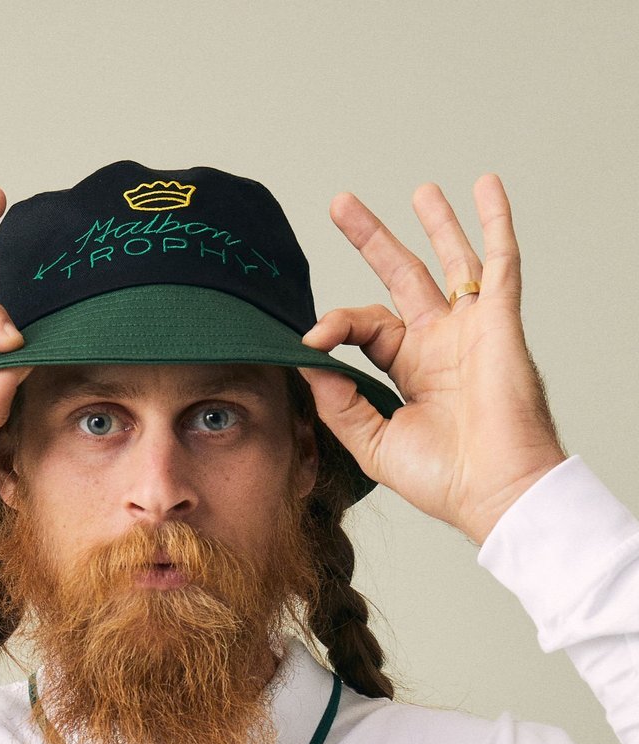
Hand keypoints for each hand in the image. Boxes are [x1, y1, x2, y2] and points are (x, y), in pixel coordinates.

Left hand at [301, 175, 566, 543]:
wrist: (494, 491)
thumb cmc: (444, 479)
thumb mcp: (373, 442)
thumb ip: (339, 403)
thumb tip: (306, 362)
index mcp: (410, 370)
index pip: (366, 326)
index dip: (336, 324)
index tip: (310, 337)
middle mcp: (440, 344)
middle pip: (403, 277)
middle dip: (372, 240)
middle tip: (341, 205)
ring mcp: (471, 330)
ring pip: (451, 262)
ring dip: (436, 224)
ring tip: (419, 190)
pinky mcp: (499, 323)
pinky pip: (500, 264)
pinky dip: (495, 224)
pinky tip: (487, 188)